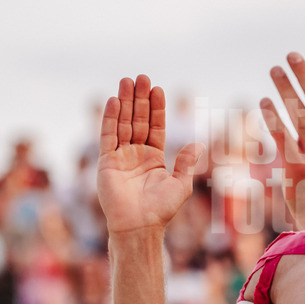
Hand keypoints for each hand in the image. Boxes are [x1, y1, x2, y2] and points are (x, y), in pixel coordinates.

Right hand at [97, 76, 203, 234]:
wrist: (140, 226)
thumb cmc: (161, 210)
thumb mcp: (180, 184)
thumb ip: (186, 162)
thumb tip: (198, 144)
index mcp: (153, 157)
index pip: (155, 126)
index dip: (156, 107)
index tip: (157, 88)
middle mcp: (135, 154)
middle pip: (138, 120)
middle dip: (139, 99)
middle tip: (140, 76)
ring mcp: (120, 157)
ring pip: (123, 123)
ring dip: (125, 102)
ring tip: (126, 81)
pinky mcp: (106, 162)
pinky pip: (108, 136)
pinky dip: (111, 118)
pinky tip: (114, 101)